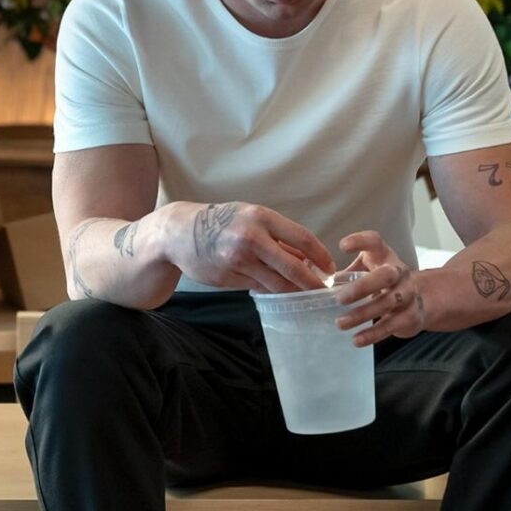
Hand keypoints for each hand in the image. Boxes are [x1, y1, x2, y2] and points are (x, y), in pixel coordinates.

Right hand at [171, 201, 335, 293]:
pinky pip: (257, 287)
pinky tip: (275, 289)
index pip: (302, 238)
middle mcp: (251, 238)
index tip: (330, 268)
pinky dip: (269, 289)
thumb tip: (308, 258)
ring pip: (276, 283)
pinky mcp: (227, 277)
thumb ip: (278, 236)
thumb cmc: (221, 222)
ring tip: (302, 293)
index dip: (321, 256)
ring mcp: (238, 260)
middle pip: (293, 267)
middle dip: (312, 282)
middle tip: (323, 291)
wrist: (180, 233)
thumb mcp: (250, 218)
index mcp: (261, 218)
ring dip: (292, 290)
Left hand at [333, 231, 426, 346]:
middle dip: (363, 286)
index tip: (342, 246)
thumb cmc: (382, 281)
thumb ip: (343, 274)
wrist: (422, 299)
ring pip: (387, 303)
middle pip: (386, 275)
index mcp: (384, 256)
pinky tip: (356, 340)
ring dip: (362, 314)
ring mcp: (408, 294)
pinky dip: (373, 334)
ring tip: (340, 323)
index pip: (375, 242)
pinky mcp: (411, 316)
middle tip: (339, 298)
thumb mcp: (366, 270)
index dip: (360, 241)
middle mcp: (399, 272)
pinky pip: (392, 325)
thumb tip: (309, 279)